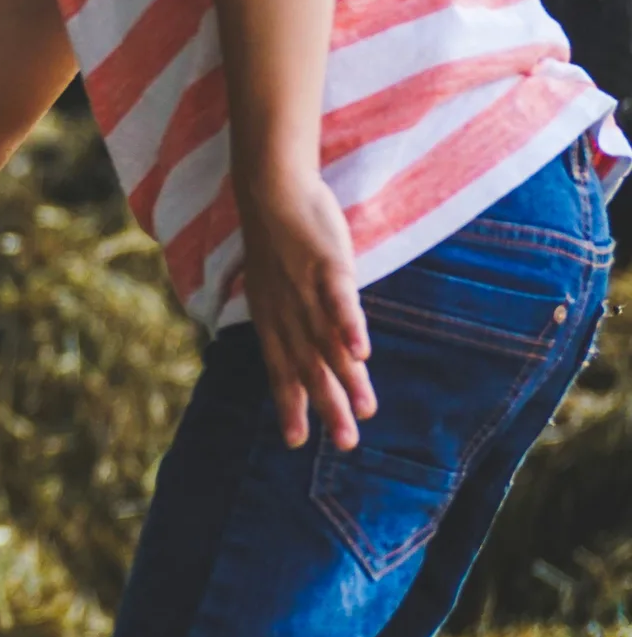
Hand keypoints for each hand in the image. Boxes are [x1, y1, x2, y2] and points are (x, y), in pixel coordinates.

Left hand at [238, 168, 375, 450]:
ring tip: (365, 411)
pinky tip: (362, 352)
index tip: (297, 442)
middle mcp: (286, 312)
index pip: (281, 370)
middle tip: (347, 445)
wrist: (270, 191)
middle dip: (327, 407)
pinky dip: (349, 325)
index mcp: (271, 319)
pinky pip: (338, 300)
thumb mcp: (274, 288)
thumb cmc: (278, 242)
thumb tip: (312, 350)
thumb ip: (293, 322)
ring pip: (327, 341)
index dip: (289, 405)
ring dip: (346, 377)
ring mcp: (305, 290)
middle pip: (309, 366)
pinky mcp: (327, 266)